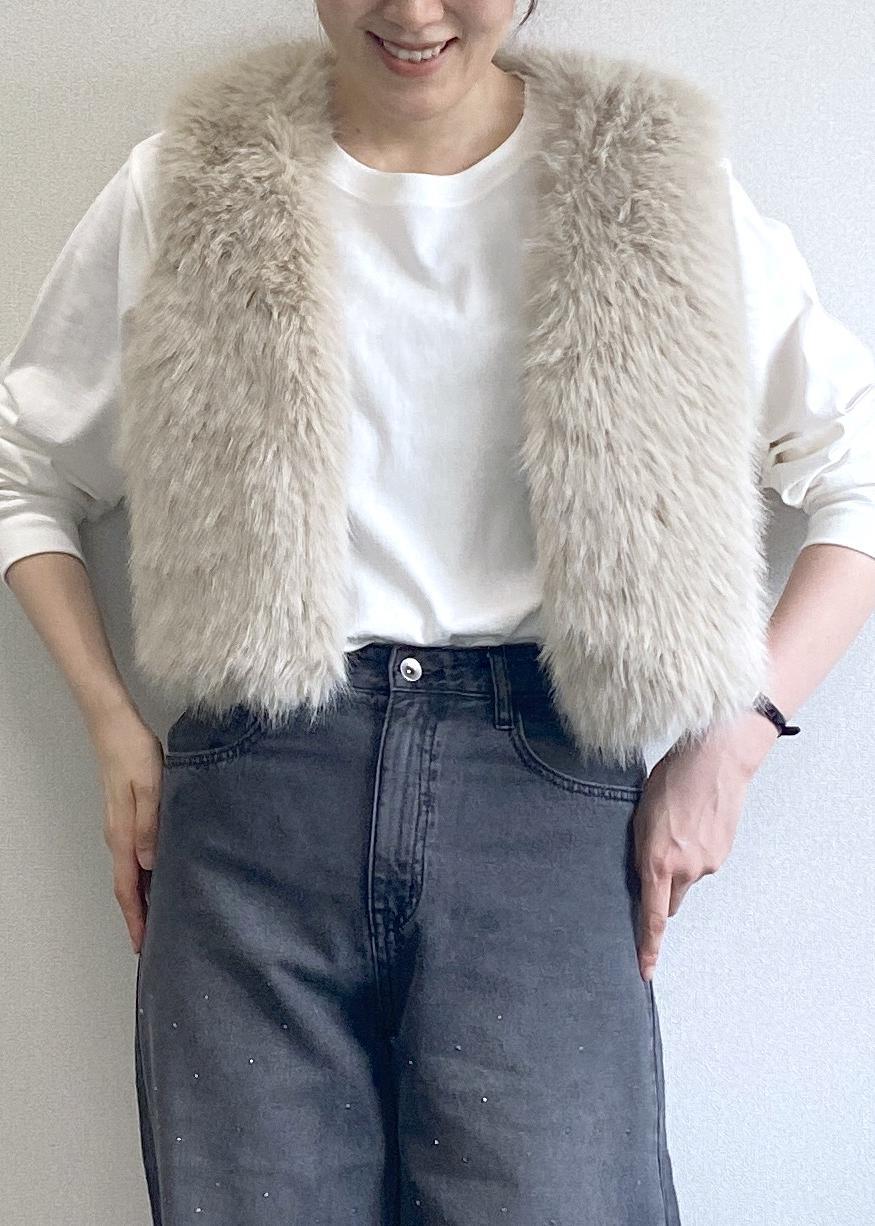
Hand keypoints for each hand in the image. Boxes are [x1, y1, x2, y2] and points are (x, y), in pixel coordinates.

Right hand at [89, 706, 164, 953]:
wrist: (113, 726)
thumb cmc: (134, 753)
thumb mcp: (149, 788)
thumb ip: (150, 826)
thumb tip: (149, 865)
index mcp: (122, 835)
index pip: (128, 889)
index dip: (136, 919)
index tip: (143, 947)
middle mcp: (118, 837)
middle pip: (127, 887)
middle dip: (138, 916)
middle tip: (155, 943)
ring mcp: (120, 827)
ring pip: (131, 873)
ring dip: (142, 897)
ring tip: (160, 918)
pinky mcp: (126, 816)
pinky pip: (134, 856)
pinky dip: (144, 875)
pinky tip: (158, 877)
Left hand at [632, 713, 775, 981]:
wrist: (715, 761)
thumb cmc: (670, 780)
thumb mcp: (641, 816)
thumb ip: (641, 851)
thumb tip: (641, 875)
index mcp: (656, 860)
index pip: (651, 916)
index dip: (648, 946)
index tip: (645, 970)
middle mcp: (684, 869)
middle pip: (669, 903)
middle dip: (659, 894)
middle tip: (653, 866)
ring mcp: (707, 864)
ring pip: (686, 882)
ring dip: (678, 868)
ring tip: (676, 830)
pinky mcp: (722, 855)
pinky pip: (701, 866)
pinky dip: (694, 854)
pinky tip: (692, 826)